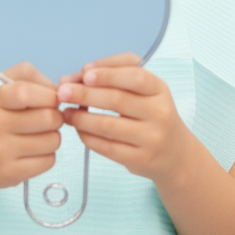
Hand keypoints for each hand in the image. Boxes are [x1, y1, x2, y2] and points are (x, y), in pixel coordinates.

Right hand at [0, 63, 63, 191]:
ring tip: (40, 136)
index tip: (52, 100)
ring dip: (54, 137)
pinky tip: (34, 152)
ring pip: (52, 140)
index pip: (25, 92)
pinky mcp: (10, 173)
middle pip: (48, 118)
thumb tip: (58, 91)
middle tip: (49, 119)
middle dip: (56, 117)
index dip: (48, 95)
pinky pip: (49, 161)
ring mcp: (0, 152)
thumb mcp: (1, 90)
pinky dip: (48, 156)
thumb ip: (29, 78)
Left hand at [57, 53, 188, 184]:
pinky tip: (78, 129)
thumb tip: (77, 76)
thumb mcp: (143, 88)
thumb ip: (112, 74)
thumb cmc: (149, 112)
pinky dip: (87, 137)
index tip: (83, 73)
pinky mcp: (141, 160)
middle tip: (61, 92)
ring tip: (66, 112)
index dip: (107, 74)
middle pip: (117, 100)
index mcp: (159, 89)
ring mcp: (151, 138)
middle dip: (84, 95)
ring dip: (81, 118)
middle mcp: (159, 113)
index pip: (134, 76)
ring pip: (108, 126)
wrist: (174, 153)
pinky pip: (107, 148)